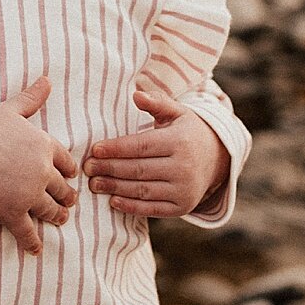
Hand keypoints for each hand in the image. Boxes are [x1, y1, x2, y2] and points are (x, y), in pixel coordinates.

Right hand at [0, 75, 78, 255]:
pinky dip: (32, 243)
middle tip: (67, 202)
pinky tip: (35, 250)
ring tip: (59, 220)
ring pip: (52, 211)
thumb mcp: (7, 111)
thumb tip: (47, 79)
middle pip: (63, 189)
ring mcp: (29, 195)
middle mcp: (42, 172)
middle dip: (66, 197)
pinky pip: (28, 232)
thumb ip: (30, 99)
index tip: (68, 176)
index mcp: (44, 146)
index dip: (68, 170)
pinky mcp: (13, 214)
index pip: (66, 162)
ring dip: (57, 217)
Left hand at [83, 83, 230, 218]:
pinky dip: (131, 207)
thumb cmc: (187, 133)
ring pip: (142, 190)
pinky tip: (113, 201)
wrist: (217, 159)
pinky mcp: (182, 207)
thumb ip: (157, 102)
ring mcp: (184, 190)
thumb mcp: (177, 113)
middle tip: (87, 168)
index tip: (94, 150)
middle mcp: (184, 167)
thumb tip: (136, 95)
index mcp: (180, 141)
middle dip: (109, 169)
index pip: (141, 146)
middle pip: (138, 169)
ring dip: (115, 188)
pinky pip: (152, 209)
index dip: (115, 149)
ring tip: (94, 184)